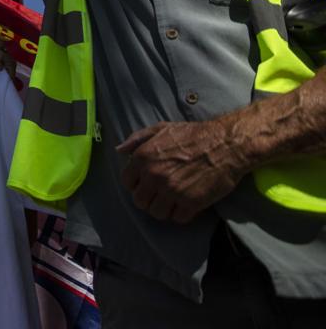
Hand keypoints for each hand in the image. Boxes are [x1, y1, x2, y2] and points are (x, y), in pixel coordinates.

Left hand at [117, 120, 245, 223]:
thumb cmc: (193, 134)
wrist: (226, 144)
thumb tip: (119, 150)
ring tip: (173, 200)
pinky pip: (178, 218)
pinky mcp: (191, 203)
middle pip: (140, 201)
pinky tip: (187, 203)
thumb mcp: (161, 129)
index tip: (146, 183)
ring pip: (156, 213)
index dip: (137, 184)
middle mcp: (154, 176)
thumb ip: (137, 139)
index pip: (127, 182)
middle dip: (148, 199)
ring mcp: (172, 191)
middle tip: (160, 194)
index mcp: (143, 157)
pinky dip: (182, 214)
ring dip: (164, 208)